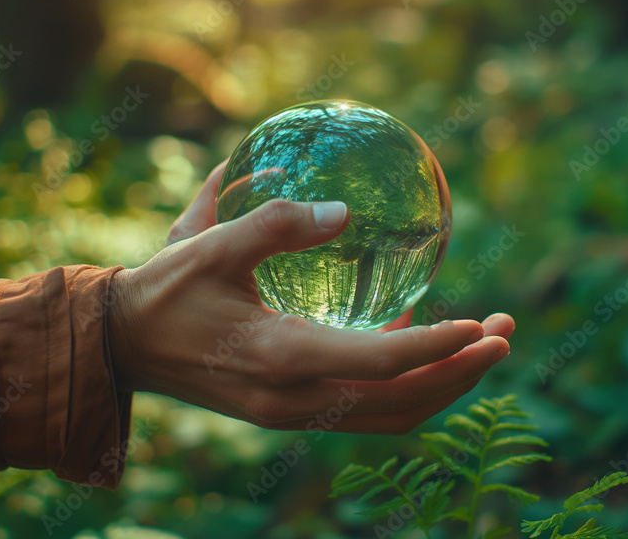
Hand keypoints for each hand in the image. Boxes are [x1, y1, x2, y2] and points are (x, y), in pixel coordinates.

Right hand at [107, 160, 514, 433]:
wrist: (120, 348)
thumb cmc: (163, 292)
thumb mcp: (209, 245)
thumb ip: (275, 224)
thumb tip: (344, 213)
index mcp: (278, 359)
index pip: (381, 365)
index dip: (440, 347)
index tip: (485, 325)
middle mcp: (294, 401)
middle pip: (403, 402)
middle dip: (463, 372)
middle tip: (507, 333)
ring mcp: (294, 414)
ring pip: (390, 414)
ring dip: (442, 382)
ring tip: (483, 341)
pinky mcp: (290, 410)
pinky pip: (364, 408)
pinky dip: (402, 382)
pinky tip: (417, 339)